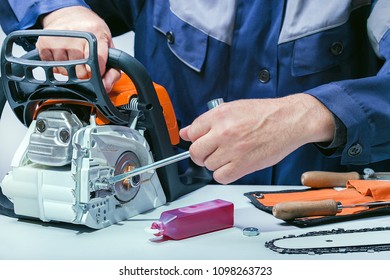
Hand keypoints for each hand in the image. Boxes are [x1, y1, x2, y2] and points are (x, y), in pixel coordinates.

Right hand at [36, 6, 119, 91]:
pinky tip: (63, 56)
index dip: (98, 72)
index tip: (98, 73)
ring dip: (70, 71)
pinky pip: (51, 67)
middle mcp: (76, 35)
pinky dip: (57, 66)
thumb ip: (113, 71)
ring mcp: (59, 38)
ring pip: (65, 72)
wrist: (73, 15)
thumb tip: (105, 87)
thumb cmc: (93, 33)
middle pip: (80, 72)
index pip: (97, 60)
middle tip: (85, 65)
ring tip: (74, 58)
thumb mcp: (109, 49)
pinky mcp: (44, 42)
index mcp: (96, 34)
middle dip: (84, 74)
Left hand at [180, 94, 334, 183]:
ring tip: (228, 156)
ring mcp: (232, 149)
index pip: (192, 132)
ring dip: (215, 164)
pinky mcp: (243, 165)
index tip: (201, 141)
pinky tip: (232, 166)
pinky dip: (224, 174)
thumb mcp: (233, 108)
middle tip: (210, 152)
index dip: (195, 138)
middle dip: (201, 154)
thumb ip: (208, 121)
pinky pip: (221, 177)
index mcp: (219, 115)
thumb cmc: (265, 114)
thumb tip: (186, 132)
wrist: (289, 120)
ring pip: (208, 165)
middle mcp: (223, 132)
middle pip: (195, 152)